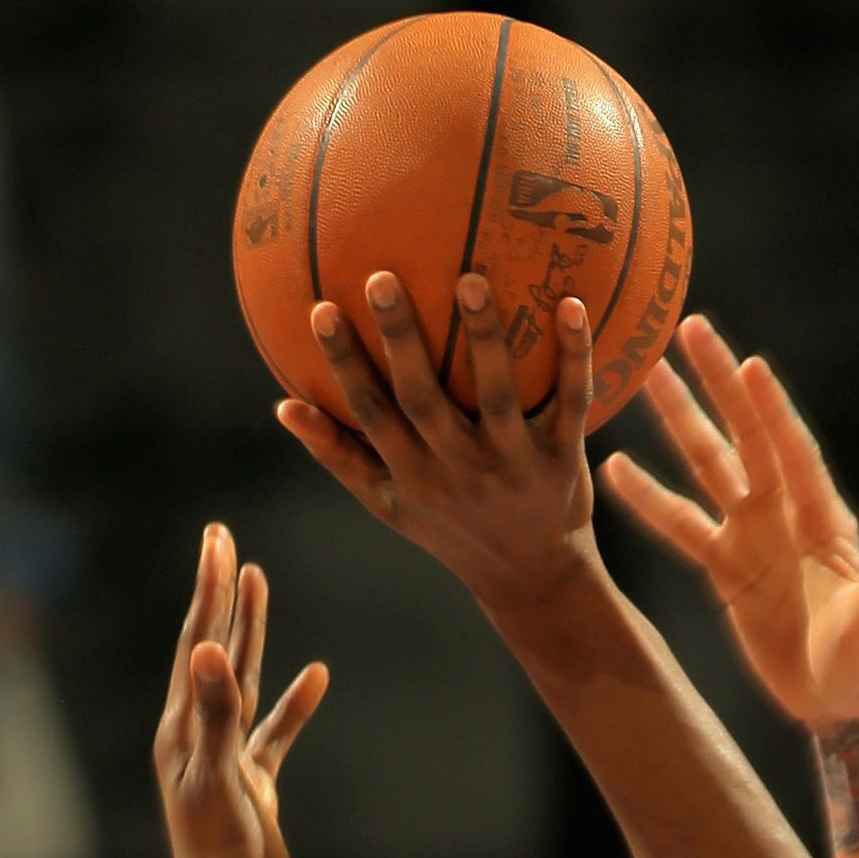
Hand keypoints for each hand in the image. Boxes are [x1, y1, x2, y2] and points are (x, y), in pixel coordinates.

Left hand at [153, 524, 327, 857]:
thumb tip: (210, 650)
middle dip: (221, 593)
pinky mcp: (255, 791)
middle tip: (224, 536)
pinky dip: (295, 705)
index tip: (218, 537)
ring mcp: (228, 763)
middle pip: (213, 648)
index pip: (198, 642)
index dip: (210, 588)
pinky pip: (277, 734)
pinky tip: (317, 677)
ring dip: (253, 634)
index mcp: (182, 730)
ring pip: (244, 683)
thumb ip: (216, 717)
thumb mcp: (219, 787)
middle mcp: (199, 738)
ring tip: (260, 581)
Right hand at [278, 269, 598, 620]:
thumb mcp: (391, 506)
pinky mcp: (562, 459)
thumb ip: (341, 456)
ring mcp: (514, 465)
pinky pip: (572, 402)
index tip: (322, 309)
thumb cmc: (454, 531)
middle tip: (383, 277)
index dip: (346, 366)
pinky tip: (574, 303)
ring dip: (485, 338)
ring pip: (497, 397)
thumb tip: (283, 407)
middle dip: (401, 341)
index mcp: (416, 477)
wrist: (535, 581)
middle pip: (424, 401)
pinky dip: (575, 356)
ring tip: (471, 278)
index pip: (372, 415)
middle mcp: (461, 471)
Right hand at [604, 316, 858, 733]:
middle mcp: (785, 515)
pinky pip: (680, 528)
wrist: (837, 702)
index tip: (751, 367)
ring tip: (642, 374)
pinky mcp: (726, 569)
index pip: (793, 453)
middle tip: (686, 329)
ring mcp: (752, 537)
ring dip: (678, 422)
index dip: (773, 412)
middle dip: (718, 386)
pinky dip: (649, 500)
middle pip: (745, 438)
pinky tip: (615, 468)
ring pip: (708, 467)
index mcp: (823, 520)